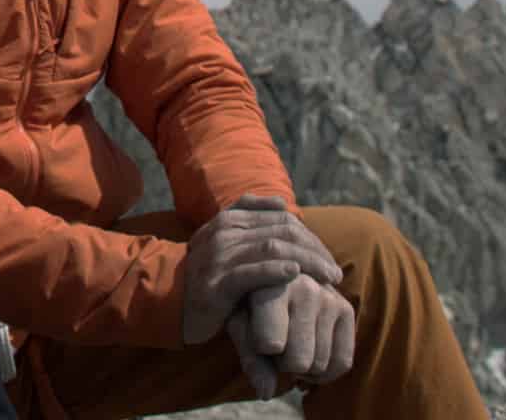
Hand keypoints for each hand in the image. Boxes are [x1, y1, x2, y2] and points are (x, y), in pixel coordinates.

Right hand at [180, 195, 343, 344]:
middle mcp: (224, 231)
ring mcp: (218, 256)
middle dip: (315, 250)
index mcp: (229, 218)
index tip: (328, 258)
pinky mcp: (216, 283)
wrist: (170, 301)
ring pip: (272, 248)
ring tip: (328, 277)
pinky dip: (277, 270)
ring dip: (307, 261)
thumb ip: (250, 218)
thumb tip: (282, 205)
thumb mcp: (226, 241)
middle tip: (335, 272)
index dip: (310, 235)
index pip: (282, 218)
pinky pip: (252, 272)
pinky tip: (295, 273)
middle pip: (282, 231)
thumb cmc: (208, 273)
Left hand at [226, 273, 355, 398]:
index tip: (259, 336)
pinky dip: (324, 371)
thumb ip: (251, 359)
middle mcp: (305, 287)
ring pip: (319, 364)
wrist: (276, 275)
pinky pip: (342, 362)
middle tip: (276, 342)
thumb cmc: (250, 305)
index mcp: (270, 286)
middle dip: (284, 363)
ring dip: (303, 366)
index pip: (271, 344)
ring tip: (291, 342)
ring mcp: (329, 297)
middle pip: (298, 361)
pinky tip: (310, 354)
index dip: (263, 351)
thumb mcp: (240, 326)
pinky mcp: (346, 309)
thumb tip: (266, 393)